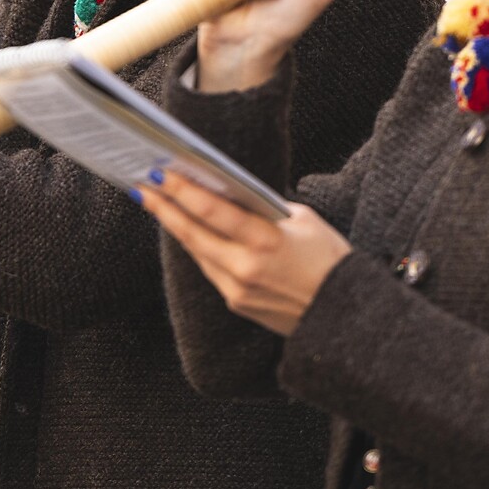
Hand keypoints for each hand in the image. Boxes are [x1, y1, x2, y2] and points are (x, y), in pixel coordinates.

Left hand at [140, 170, 349, 335]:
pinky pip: (210, 268)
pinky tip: (186, 228)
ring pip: (198, 251)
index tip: (160, 172)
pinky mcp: (237, 303)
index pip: (212, 212)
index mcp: (265, 242)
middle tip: (141, 184)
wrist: (347, 316)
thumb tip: (232, 194)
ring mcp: (238, 290)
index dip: (182, 191)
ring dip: (176, 226)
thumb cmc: (330, 260)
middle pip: (193, 233)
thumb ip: (266, 208)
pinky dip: (197, 246)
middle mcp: (245, 269)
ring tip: (157, 201)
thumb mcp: (304, 221)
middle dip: (164, 207)